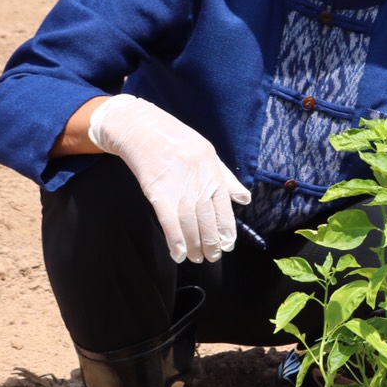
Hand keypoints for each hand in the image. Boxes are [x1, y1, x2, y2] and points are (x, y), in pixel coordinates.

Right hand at [88, 94, 250, 263]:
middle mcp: (198, 182)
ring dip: (194, 245)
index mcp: (212, 172)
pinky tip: (178, 254)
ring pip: (189, 223)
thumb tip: (244, 200)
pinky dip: (174, 239)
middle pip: (207, 219)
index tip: (227, 245)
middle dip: (211, 242)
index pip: (224, 208)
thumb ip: (227, 180)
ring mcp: (177, 187)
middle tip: (212, 258)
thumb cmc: (177, 140)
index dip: (226, 230)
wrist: (142, 127)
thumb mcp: (209, 154)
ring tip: (196, 259)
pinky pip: (168, 220)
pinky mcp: (156, 191)